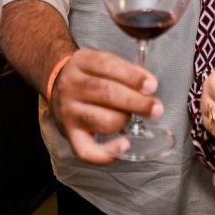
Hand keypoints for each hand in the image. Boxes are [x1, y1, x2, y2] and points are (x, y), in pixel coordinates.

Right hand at [49, 48, 161, 164]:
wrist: (57, 87)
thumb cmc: (89, 76)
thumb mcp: (101, 62)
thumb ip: (125, 70)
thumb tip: (149, 85)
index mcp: (81, 62)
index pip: (107, 66)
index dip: (132, 76)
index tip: (152, 86)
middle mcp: (71, 86)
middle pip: (105, 93)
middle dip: (136, 102)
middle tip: (156, 108)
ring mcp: (68, 112)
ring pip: (101, 120)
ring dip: (124, 120)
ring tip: (133, 118)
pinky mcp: (69, 134)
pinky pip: (86, 150)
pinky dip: (107, 152)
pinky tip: (123, 144)